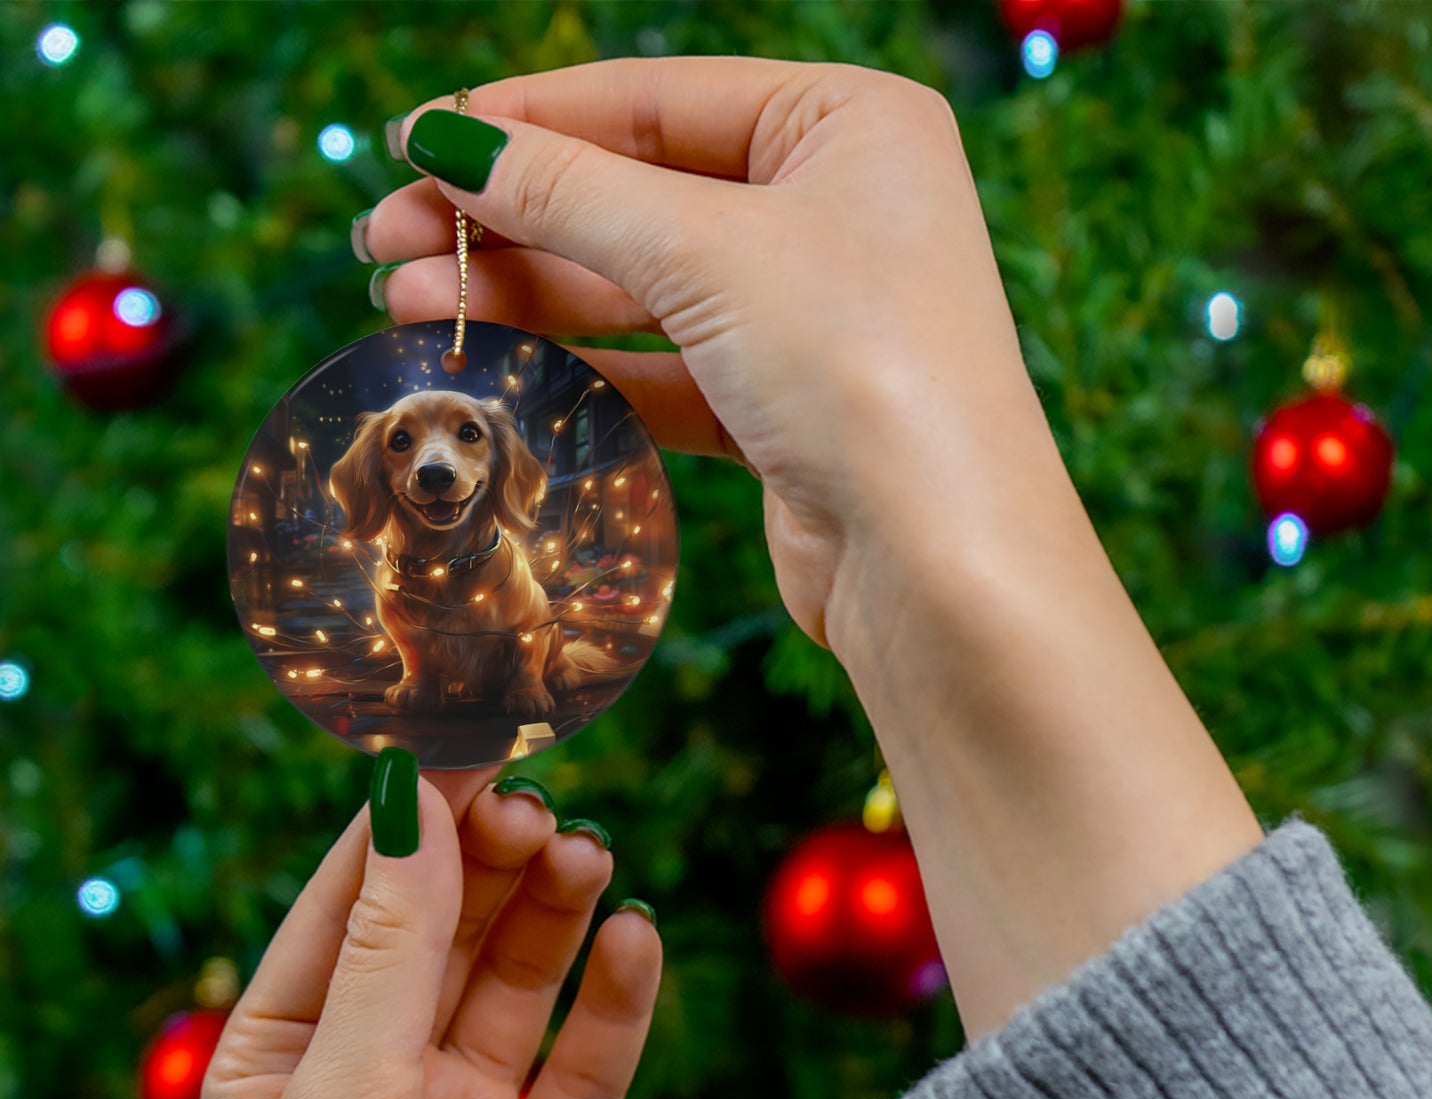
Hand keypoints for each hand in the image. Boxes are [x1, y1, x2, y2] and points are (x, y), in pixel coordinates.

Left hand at [201, 767, 661, 1098]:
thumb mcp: (346, 1096)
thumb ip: (391, 946)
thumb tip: (410, 798)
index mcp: (288, 1052)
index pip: (352, 900)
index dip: (410, 822)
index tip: (468, 744)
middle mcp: (379, 1072)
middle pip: (446, 927)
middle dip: (490, 863)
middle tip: (539, 809)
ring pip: (521, 978)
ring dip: (555, 912)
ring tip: (589, 857)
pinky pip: (591, 1055)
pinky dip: (617, 995)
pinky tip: (636, 940)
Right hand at [361, 56, 1056, 653]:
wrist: (938, 560)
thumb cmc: (860, 367)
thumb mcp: (707, 251)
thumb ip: (571, 192)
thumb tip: (449, 141)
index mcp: (848, 124)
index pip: (656, 100)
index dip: (527, 120)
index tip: (415, 142)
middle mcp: (835, 209)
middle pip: (638, 195)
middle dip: (509, 219)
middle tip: (386, 241)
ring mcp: (810, 314)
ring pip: (642, 288)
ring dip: (528, 295)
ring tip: (408, 304)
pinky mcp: (784, 408)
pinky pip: (665, 369)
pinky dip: (584, 368)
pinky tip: (498, 366)